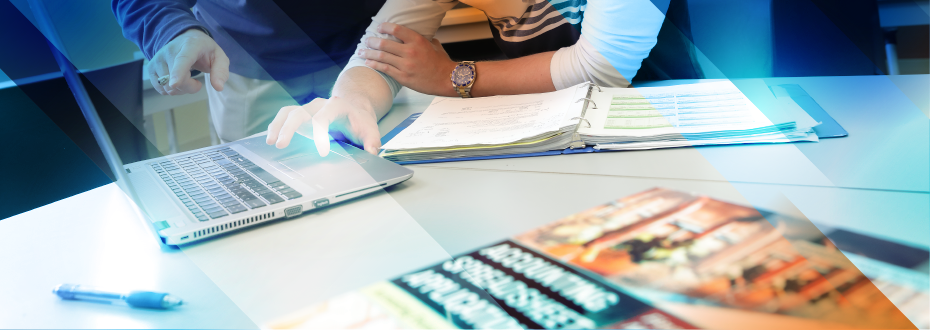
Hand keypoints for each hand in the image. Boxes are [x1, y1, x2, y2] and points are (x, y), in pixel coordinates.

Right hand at [148, 28, 229, 94]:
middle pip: (177, 81)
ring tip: (186, 78)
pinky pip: (161, 89)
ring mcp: (158, 58)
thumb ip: (221, 71)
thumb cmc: (204, 50)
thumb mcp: (219, 57)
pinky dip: (170, 90)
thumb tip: (219, 87)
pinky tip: (176, 81)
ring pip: (168, 87)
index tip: (175, 83)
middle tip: (197, 82)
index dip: (178, 72)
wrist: (186, 39)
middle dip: (190, 87)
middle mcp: (170, 50)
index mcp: (190, 46)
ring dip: (181, 89)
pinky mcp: (151, 67)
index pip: (182, 59)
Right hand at [265, 97, 381, 156]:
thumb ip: (372, 142)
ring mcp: (309, 109)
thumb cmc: (361, 122)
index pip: (324, 117)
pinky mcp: (302, 116)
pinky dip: (276, 126)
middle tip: (281, 144)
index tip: (321, 151)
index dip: (320, 133)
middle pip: (300, 112)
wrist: (355, 111)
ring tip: (270, 142)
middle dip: (289, 128)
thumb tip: (372, 153)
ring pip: (288, 112)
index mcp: (337, 106)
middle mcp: (319, 105)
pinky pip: (285, 117)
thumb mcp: (371, 130)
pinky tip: (270, 139)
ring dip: (278, 126)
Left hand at [357, 22, 456, 96]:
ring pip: (381, 57)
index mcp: (417, 41)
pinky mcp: (403, 77)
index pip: (396, 30)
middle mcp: (410, 51)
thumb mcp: (434, 45)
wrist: (447, 79)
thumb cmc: (441, 63)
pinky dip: (374, 65)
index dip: (384, 27)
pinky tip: (368, 63)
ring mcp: (405, 65)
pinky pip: (385, 69)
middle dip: (372, 41)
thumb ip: (423, 39)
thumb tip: (416, 37)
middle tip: (366, 41)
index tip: (379, 27)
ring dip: (368, 53)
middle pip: (384, 43)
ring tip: (361, 52)